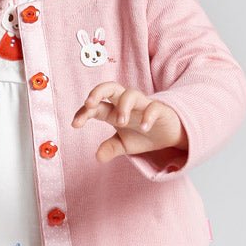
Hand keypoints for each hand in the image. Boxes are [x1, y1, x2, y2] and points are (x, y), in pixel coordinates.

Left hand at [71, 81, 187, 163]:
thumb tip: (97, 157)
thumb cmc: (143, 134)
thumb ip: (111, 148)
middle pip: (110, 88)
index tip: (75, 124)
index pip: (96, 106)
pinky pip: (153, 107)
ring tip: (121, 122)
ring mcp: (143, 105)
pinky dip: (148, 116)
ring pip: (131, 94)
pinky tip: (144, 127)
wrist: (170, 135)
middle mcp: (127, 104)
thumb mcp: (124, 144)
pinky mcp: (160, 110)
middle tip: (89, 104)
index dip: (83, 113)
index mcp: (115, 111)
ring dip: (123, 106)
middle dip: (98, 92)